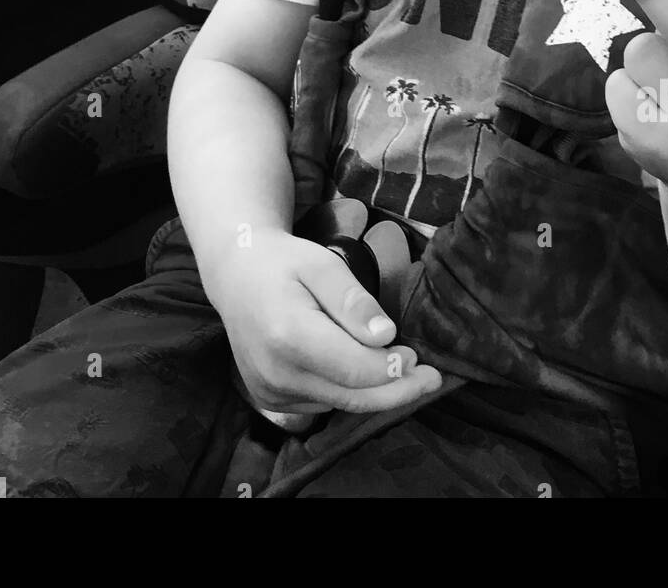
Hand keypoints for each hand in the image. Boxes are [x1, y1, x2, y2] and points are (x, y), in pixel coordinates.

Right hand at [204, 228, 441, 416]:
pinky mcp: (270, 398)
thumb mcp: (322, 264)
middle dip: (397, 391)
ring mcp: (270, 391)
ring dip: (376, 392)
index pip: (355, 369)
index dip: (393, 369)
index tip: (419, 357)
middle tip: (431, 379)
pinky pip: (322, 402)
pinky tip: (366, 372)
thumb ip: (353, 300)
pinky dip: (350, 391)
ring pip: (339, 403)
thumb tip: (386, 336)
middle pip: (352, 396)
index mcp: (287, 335)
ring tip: (404, 370)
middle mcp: (275, 372)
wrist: (236, 275)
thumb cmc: (283, 263)